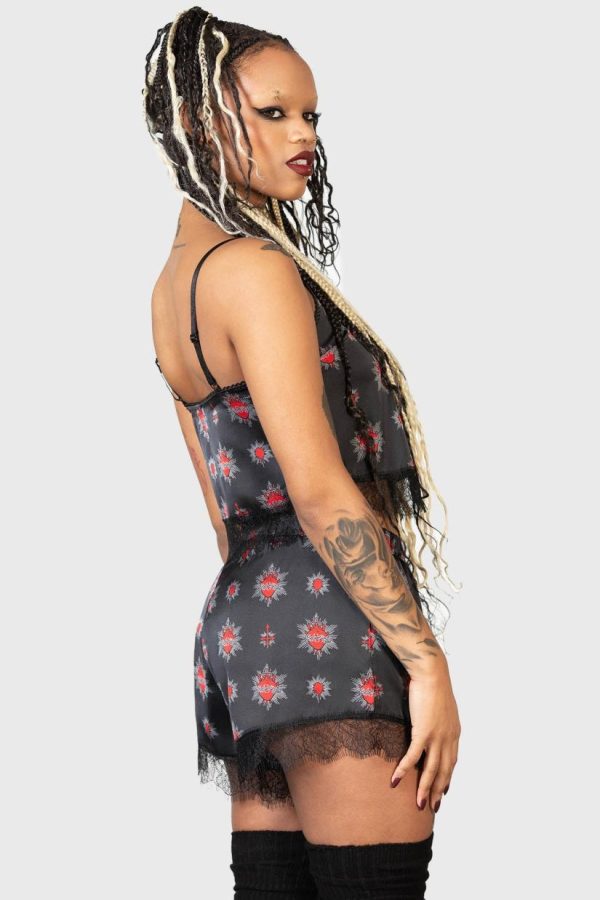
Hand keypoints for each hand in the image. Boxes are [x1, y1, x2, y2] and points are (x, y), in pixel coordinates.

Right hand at [390, 665, 460, 812]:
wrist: (432, 673)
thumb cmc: (434, 685)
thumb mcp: (441, 707)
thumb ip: (440, 720)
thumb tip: (432, 724)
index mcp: (454, 733)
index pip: (451, 762)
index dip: (447, 778)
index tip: (442, 791)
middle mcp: (449, 738)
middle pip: (444, 771)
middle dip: (437, 791)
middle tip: (432, 807)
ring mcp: (437, 737)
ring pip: (431, 770)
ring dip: (424, 789)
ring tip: (418, 804)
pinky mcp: (423, 732)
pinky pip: (413, 756)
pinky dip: (405, 769)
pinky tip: (397, 780)